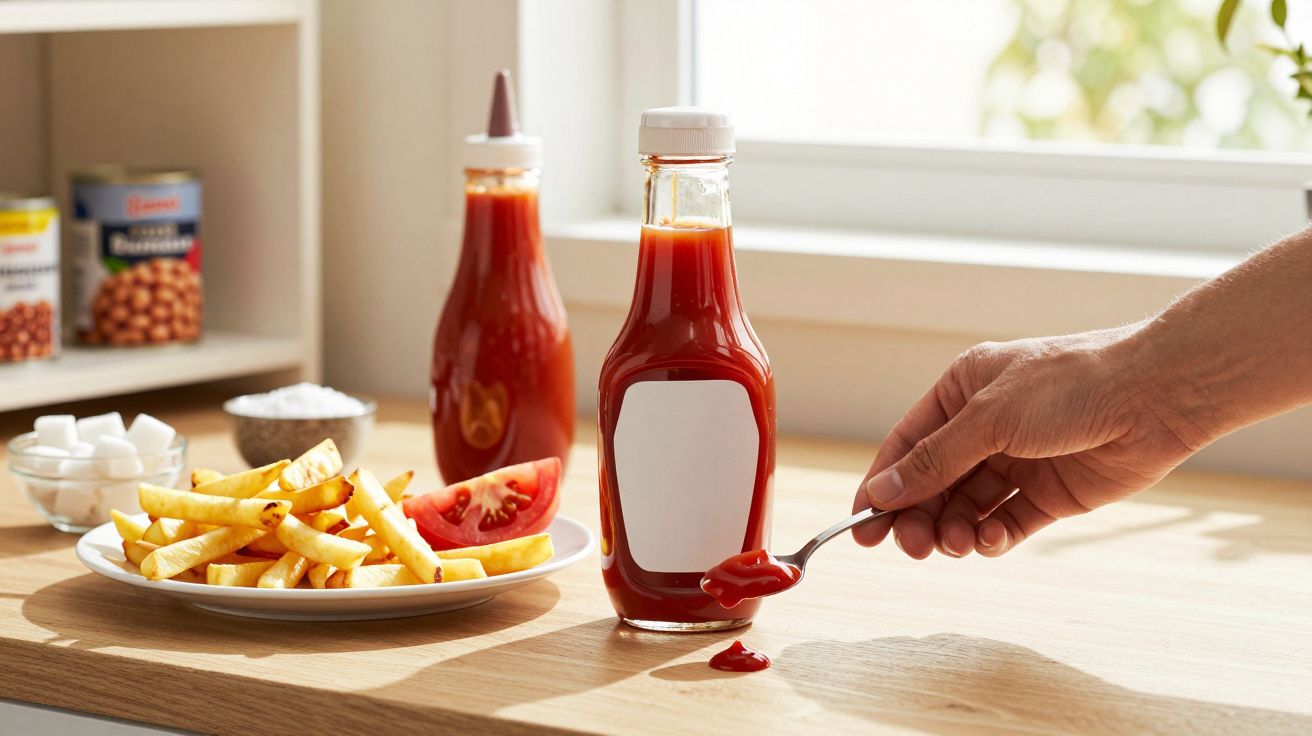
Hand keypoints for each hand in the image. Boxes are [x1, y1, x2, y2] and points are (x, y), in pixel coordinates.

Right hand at [851, 325, 1204, 557]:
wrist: (1155, 396)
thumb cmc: (1070, 385)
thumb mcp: (989, 419)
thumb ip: (935, 460)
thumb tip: (883, 491)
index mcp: (962, 392)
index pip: (907, 446)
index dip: (881, 486)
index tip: (861, 527)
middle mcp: (986, 427)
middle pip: (933, 483)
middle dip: (918, 516)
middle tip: (912, 547)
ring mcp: (1018, 462)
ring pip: (966, 508)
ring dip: (954, 530)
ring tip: (957, 543)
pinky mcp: (1050, 494)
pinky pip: (1006, 523)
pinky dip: (993, 536)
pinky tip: (992, 539)